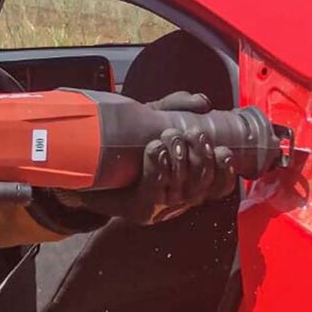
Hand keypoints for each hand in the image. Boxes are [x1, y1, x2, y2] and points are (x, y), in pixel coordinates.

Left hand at [75, 91, 236, 224]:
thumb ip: (177, 107)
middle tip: (190, 134)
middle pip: (204, 187)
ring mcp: (158, 207)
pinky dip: (158, 166)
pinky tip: (153, 148)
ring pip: (182, 190)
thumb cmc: (125, 145)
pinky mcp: (138, 209)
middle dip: (201, 159)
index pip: (220, 186)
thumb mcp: (153, 119)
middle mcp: (178, 199)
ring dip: (179, 159)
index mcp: (188, 182)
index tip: (223, 149)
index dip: (227, 171)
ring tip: (167, 136)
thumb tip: (203, 102)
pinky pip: (155, 190)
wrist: (85, 165)